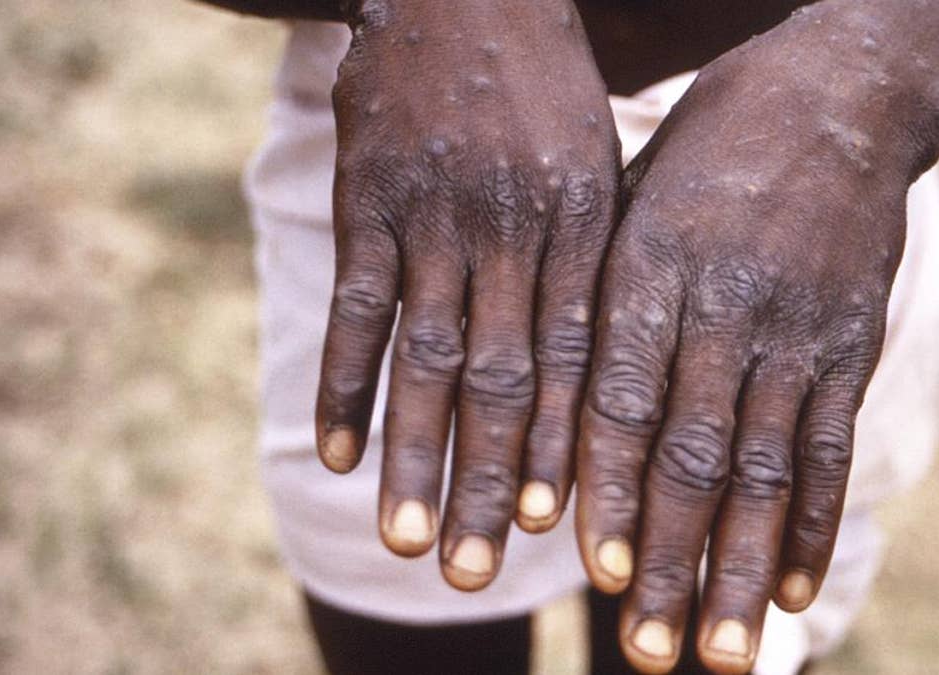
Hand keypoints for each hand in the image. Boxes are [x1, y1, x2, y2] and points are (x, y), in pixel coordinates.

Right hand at [316, 0, 618, 590]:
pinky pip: (356, 306)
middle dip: (493, 480)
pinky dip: (343, 382)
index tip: (560, 529)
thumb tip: (604, 376)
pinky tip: (334, 452)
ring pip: (426, 357)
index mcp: (582, 224)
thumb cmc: (546, 90)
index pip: (577, 358)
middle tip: (481, 571)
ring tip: (409, 540)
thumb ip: (596, 263)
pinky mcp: (368, 199)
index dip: (567, 447)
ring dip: (414, 455)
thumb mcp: (599, 164)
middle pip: (503, 378)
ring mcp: (434, 215)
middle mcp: (512, 229)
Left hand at [574, 14, 938, 672]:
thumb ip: (602, 296)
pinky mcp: (849, 344)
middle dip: (668, 559)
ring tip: (719, 652)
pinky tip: (792, 588)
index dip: (608, 487)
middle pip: (692, 454)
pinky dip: (812, 522)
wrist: (841, 94)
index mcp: (650, 267)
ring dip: (738, 567)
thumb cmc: (709, 150)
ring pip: (764, 468)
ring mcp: (795, 330)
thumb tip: (554, 409)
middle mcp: (724, 307)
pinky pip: (831, 445)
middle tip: (647, 652)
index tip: (594, 570)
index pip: (621, 397)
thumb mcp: (635, 196)